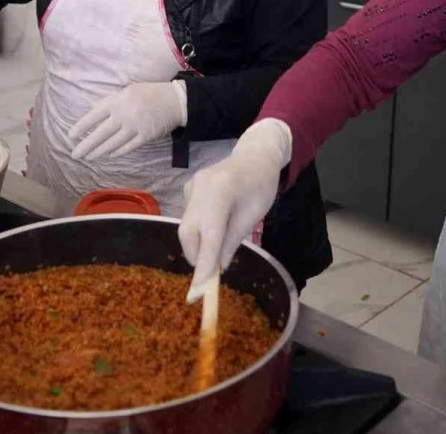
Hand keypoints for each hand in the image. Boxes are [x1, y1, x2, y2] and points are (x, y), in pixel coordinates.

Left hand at [69, 82, 186, 160]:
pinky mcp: (145, 137)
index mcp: (117, 101)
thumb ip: (109, 100)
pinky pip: (127, 147)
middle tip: (74, 155)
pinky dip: (116, 152)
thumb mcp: (127, 91)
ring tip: (88, 157)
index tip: (70, 137)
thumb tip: (92, 109)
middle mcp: (124, 115)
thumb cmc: (149, 93)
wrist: (175, 100)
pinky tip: (108, 155)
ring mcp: (135, 127)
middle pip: (100, 134)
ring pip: (112, 144)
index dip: (81, 127)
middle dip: (85, 146)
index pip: (93, 116)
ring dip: (98, 152)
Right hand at [179, 118, 290, 299]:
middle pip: (188, 232)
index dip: (204, 264)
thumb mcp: (252, 216)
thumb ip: (232, 241)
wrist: (254, 157)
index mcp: (221, 191)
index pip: (209, 234)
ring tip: (214, 253)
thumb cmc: (260, 187)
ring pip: (185, 227)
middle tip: (209, 273)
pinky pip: (188, 218)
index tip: (201, 290)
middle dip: (196, 257)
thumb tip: (217, 269)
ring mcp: (191, 187)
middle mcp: (199, 188)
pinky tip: (212, 231)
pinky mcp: (187, 189)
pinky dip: (197, 232)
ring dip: (197, 246)